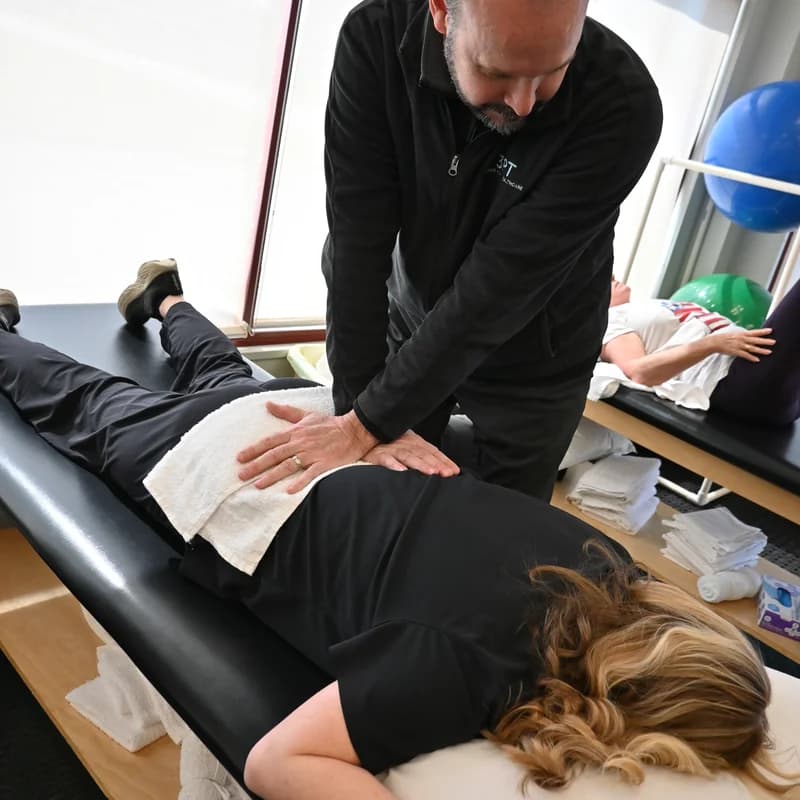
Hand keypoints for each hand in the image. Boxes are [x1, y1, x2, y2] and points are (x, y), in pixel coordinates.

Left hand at [236, 404, 377, 493]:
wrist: (353, 431)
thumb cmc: (329, 424)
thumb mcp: (306, 415)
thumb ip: (286, 411)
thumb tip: (268, 404)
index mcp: (295, 432)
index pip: (270, 441)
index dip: (254, 449)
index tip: (239, 458)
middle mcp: (300, 443)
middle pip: (274, 455)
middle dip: (256, 465)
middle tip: (241, 475)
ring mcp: (312, 454)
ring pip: (288, 465)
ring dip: (272, 475)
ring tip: (258, 485)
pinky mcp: (324, 464)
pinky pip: (310, 474)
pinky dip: (299, 482)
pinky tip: (288, 491)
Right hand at [363, 430, 460, 476]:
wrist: (357, 438)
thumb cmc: (382, 446)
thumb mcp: (403, 447)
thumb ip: (418, 456)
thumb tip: (437, 469)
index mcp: (412, 441)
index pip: (431, 451)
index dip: (444, 461)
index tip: (455, 471)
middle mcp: (403, 442)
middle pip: (423, 453)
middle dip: (437, 463)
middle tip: (448, 473)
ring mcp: (390, 448)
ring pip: (408, 455)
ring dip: (420, 464)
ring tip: (431, 472)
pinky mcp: (376, 454)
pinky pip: (385, 459)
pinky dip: (393, 464)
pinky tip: (401, 470)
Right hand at [708, 327, 774, 360]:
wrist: (714, 342)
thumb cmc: (724, 338)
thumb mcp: (734, 334)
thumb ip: (743, 335)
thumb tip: (750, 336)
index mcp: (742, 334)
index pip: (754, 332)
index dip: (762, 331)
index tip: (771, 330)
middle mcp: (742, 339)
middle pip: (755, 340)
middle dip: (765, 341)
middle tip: (774, 342)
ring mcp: (739, 346)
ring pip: (752, 348)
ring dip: (761, 350)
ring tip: (769, 352)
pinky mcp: (735, 352)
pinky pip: (745, 355)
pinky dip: (751, 357)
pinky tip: (757, 360)